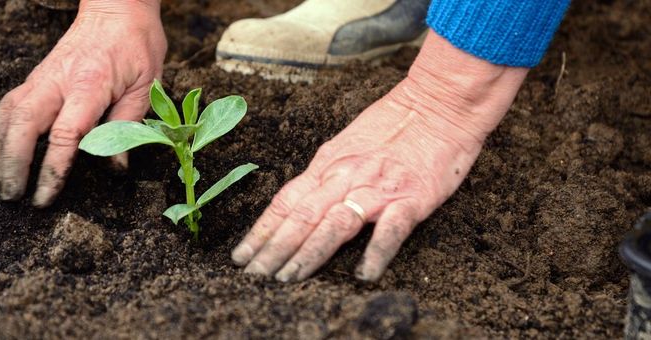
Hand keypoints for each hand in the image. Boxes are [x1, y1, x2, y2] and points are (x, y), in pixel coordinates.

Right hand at [0, 0, 165, 206]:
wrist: (116, 8)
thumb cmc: (136, 45)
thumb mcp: (146, 85)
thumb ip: (128, 126)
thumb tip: (115, 166)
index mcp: (90, 85)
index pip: (64, 134)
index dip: (52, 169)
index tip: (44, 197)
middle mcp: (58, 81)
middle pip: (24, 125)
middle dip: (12, 165)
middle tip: (11, 197)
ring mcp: (41, 77)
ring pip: (8, 116)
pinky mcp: (35, 77)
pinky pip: (8, 107)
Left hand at [231, 31, 529, 281]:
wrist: (440, 101)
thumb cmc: (395, 122)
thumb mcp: (348, 144)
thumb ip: (326, 175)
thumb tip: (299, 202)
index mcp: (328, 164)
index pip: (285, 202)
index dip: (261, 231)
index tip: (240, 257)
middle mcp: (345, 176)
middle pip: (301, 218)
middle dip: (273, 250)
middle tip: (253, 277)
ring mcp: (378, 188)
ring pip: (335, 224)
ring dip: (309, 253)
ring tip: (288, 279)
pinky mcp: (413, 197)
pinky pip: (391, 229)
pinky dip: (376, 251)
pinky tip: (364, 274)